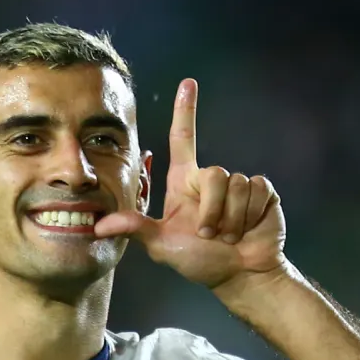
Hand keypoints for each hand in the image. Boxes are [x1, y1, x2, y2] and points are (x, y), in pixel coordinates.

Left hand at [93, 80, 288, 291]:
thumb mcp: (162, 245)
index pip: (182, 139)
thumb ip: (135, 229)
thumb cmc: (199, 261)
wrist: (240, 275)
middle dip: (212, 210)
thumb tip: (97, 226)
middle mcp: (210, 180)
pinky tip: (248, 228)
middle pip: (215, 173)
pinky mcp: (263, 192)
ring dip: (231, 217)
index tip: (187, 83)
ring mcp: (238, 185)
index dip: (185, 111)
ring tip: (229, 235)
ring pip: (237, 184)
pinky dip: (251, 215)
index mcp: (184, 184)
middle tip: (210, 235)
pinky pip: (257, 190)